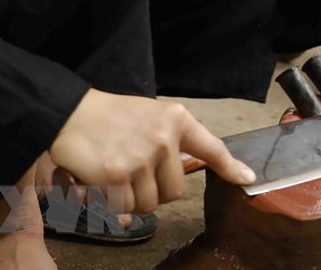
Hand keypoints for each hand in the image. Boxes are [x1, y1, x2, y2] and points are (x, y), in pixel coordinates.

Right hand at [49, 89, 254, 213]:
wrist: (72, 112)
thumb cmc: (113, 116)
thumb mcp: (152, 115)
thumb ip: (173, 141)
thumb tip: (187, 173)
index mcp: (177, 119)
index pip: (212, 148)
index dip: (231, 167)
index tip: (248, 178)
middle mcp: (165, 137)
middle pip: (176, 191)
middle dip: (157, 191)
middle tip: (138, 175)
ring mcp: (143, 157)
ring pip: (151, 203)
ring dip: (134, 199)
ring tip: (119, 175)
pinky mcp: (119, 175)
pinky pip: (127, 207)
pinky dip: (114, 203)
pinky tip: (104, 182)